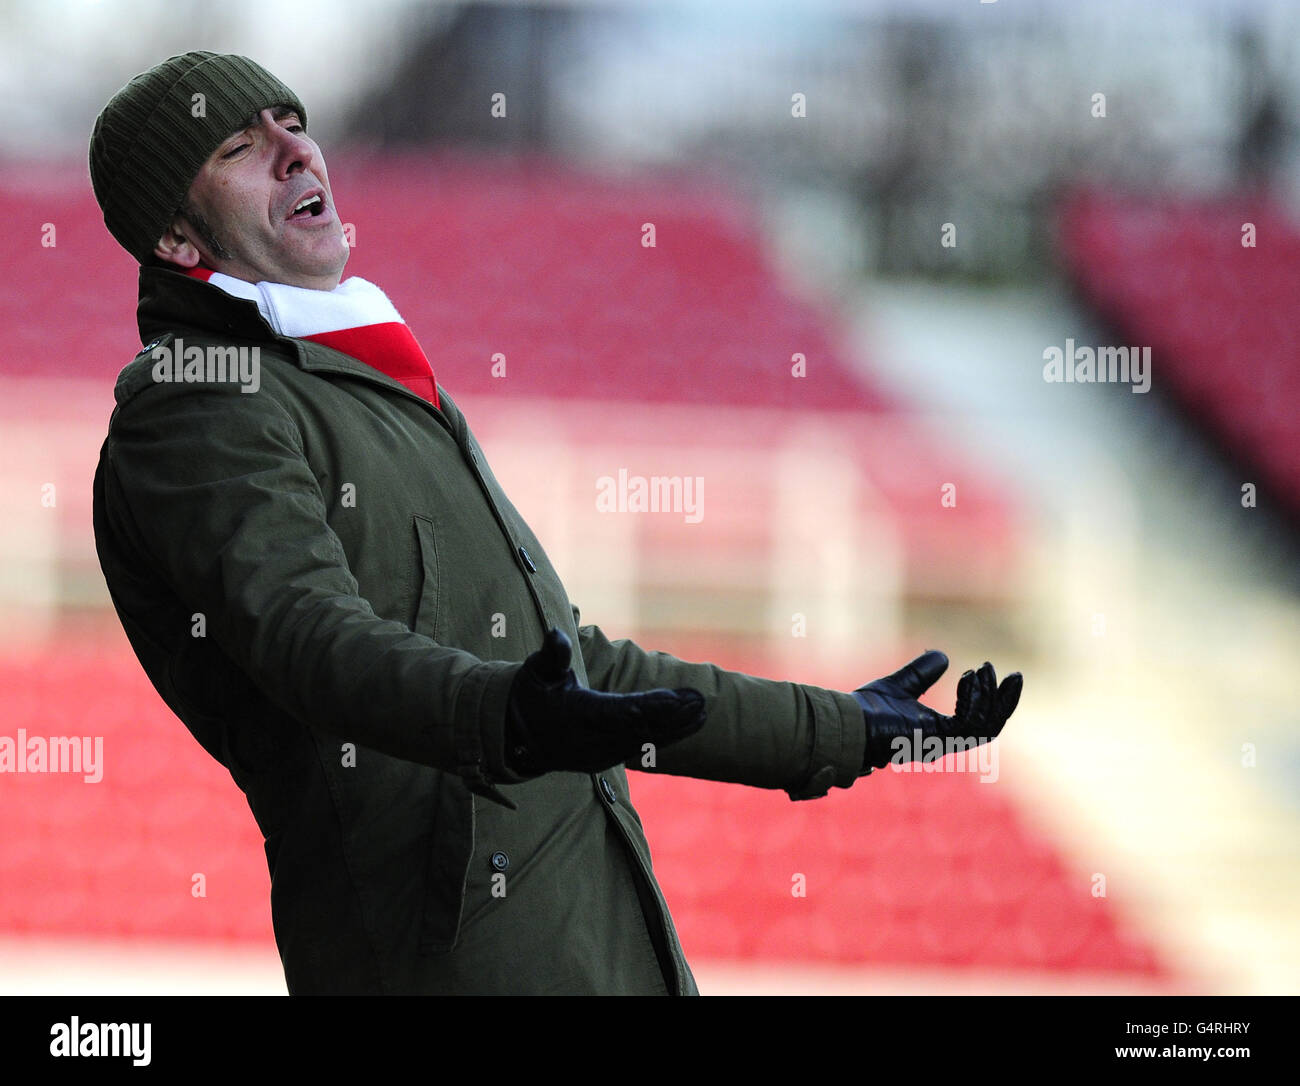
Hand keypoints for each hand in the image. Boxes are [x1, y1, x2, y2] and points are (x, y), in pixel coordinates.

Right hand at [505, 627, 706, 775]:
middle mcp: (591, 740)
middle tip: (701, 699)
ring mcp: (601, 754)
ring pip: (646, 742)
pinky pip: (644, 748)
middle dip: (673, 717)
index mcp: (576, 716)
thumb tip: (556, 633)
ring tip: (704, 711)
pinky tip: (692, 724)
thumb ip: (551, 655)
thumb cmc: (531, 695)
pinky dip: (669, 736)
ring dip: (678, 727)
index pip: (619, 712)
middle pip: (640, 730)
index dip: (649, 707)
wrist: (517, 738)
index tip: (676, 698)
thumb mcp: (536, 671)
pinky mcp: (609, 758)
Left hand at [853, 651, 1021, 771]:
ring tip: (988, 670)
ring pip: (985, 725)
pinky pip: (969, 723)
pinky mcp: (936, 740)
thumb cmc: (867, 710)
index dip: (992, 698)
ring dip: (991, 696)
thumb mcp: (900, 685)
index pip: (978, 720)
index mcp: (938, 732)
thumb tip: (944, 656)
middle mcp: (944, 741)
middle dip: (1005, 701)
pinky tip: (970, 677)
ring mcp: (941, 743)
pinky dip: (974, 700)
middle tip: (1015, 676)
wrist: (848, 722)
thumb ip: (922, 674)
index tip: (992, 669)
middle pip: (990, 726)